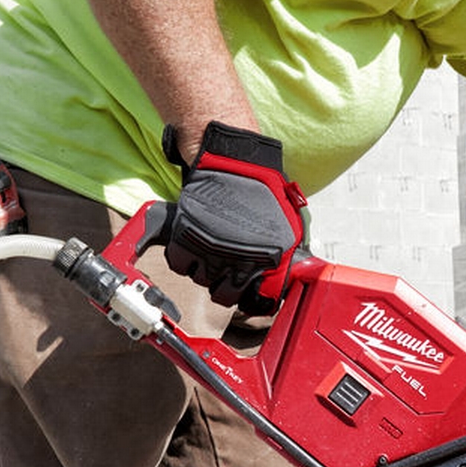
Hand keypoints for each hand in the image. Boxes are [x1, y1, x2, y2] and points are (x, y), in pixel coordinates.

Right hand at [163, 121, 307, 314]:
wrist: (236, 164)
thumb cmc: (263, 191)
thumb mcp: (287, 228)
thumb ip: (283, 255)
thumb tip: (287, 276)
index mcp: (266, 263)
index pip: (257, 302)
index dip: (250, 299)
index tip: (246, 293)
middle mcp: (238, 262)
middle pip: (224, 296)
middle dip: (223, 287)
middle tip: (223, 274)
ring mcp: (211, 251)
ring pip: (200, 279)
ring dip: (203, 270)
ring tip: (209, 253)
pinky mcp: (186, 237)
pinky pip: (179, 264)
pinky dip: (182, 258)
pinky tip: (191, 248)